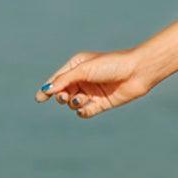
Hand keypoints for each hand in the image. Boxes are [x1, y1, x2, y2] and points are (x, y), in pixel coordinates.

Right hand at [34, 48, 151, 118]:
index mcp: (77, 66)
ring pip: (73, 103)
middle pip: (63, 93)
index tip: (40, 98)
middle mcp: (83, 80)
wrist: (137, 72)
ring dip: (73, 102)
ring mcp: (92, 92)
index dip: (48, 89)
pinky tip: (84, 109)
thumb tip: (46, 90)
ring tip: (81, 99)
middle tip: (65, 96)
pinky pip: (85, 112)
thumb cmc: (111, 65)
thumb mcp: (84, 69)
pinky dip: (83, 112)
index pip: (57, 79)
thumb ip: (64, 80)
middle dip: (61, 96)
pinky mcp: (101, 104)